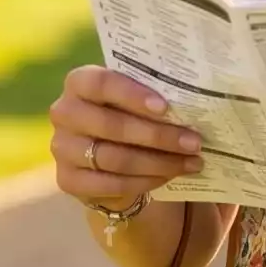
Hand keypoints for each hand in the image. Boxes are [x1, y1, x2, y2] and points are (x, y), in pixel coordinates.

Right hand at [49, 66, 202, 215]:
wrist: (105, 154)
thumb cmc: (128, 115)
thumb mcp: (137, 100)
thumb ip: (155, 96)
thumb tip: (203, 97)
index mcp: (79, 82)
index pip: (101, 83)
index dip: (132, 95)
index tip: (165, 107)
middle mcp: (64, 113)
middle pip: (111, 125)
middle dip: (157, 136)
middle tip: (194, 142)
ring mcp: (62, 148)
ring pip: (114, 158)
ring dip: (159, 162)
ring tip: (192, 162)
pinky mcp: (66, 180)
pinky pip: (110, 184)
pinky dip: (144, 182)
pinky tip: (169, 177)